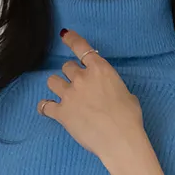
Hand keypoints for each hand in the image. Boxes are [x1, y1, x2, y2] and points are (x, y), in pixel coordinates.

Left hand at [37, 27, 146, 166]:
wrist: (119, 139)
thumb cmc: (129, 117)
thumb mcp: (127, 94)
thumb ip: (113, 87)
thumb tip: (109, 93)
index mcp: (100, 69)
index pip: (81, 48)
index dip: (71, 39)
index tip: (64, 35)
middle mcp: (81, 78)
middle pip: (67, 66)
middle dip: (71, 74)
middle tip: (78, 85)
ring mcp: (69, 94)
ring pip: (52, 80)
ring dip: (57, 85)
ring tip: (63, 94)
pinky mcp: (61, 113)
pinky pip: (45, 105)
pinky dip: (45, 107)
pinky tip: (47, 109)